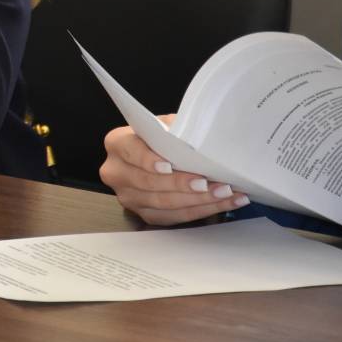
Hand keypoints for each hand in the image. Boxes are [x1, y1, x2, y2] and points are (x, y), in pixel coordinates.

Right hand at [100, 115, 248, 224]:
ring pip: (163, 203)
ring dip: (198, 200)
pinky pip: (174, 217)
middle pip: (148, 183)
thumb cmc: (163, 137)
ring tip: (224, 193)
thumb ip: (175, 128)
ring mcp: (128, 196)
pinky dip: (201, 211)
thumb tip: (196, 135)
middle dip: (181, 184)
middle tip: (208, 183)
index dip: (148, 160)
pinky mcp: (144, 214)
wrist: (157, 155)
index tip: (168, 166)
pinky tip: (223, 204)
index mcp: (117, 143)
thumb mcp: (166, 124)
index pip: (131, 152)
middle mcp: (116, 173)